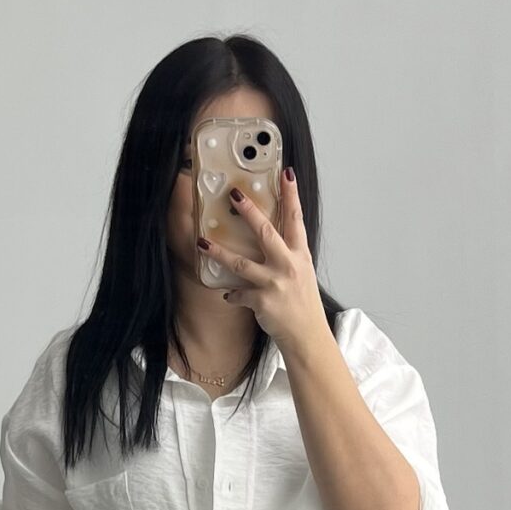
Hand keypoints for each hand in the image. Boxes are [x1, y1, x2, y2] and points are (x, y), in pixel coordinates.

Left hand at [198, 167, 330, 356]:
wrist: (308, 336)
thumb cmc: (303, 304)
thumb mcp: (301, 273)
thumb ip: (287, 255)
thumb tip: (269, 238)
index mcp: (300, 255)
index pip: (296, 219)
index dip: (291, 195)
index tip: (286, 173)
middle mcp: (288, 266)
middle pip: (266, 232)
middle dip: (249, 212)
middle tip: (234, 194)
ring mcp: (275, 284)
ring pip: (241, 263)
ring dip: (219, 252)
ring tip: (202, 242)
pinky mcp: (262, 302)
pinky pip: (238, 294)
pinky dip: (232, 295)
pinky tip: (227, 295)